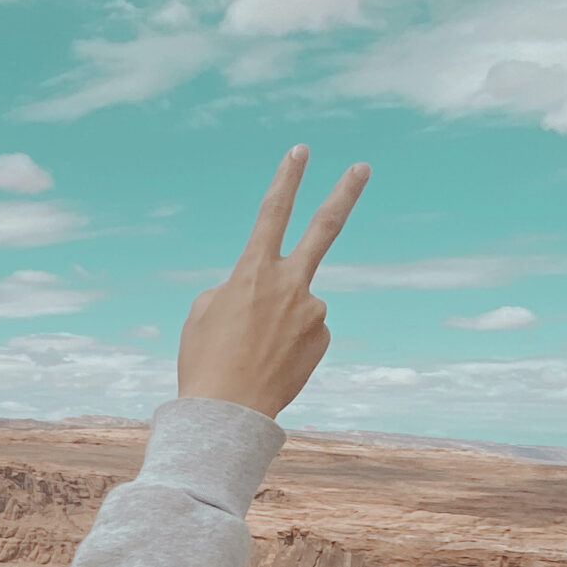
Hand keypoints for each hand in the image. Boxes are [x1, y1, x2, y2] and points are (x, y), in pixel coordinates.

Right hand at [176, 146, 367, 418]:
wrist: (226, 415)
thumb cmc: (205, 361)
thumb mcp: (203, 312)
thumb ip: (237, 287)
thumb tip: (271, 292)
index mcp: (252, 271)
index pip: (273, 212)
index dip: (287, 179)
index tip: (301, 151)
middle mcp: (290, 284)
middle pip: (324, 229)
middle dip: (344, 194)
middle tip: (363, 168)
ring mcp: (312, 312)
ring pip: (296, 303)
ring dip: (278, 321)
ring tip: (252, 353)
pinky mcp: (322, 340)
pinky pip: (304, 332)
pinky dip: (287, 343)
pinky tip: (268, 363)